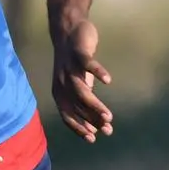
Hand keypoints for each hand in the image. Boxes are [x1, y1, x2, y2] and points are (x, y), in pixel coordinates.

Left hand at [52, 20, 113, 142]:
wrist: (68, 31)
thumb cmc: (76, 64)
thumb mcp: (81, 86)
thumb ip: (89, 103)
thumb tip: (104, 125)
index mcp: (60, 93)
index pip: (67, 115)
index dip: (79, 128)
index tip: (93, 139)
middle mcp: (61, 83)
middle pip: (76, 106)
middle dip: (91, 119)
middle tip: (108, 128)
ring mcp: (69, 68)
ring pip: (81, 90)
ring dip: (95, 104)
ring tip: (108, 115)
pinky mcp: (78, 54)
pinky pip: (87, 64)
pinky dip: (97, 72)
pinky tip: (108, 80)